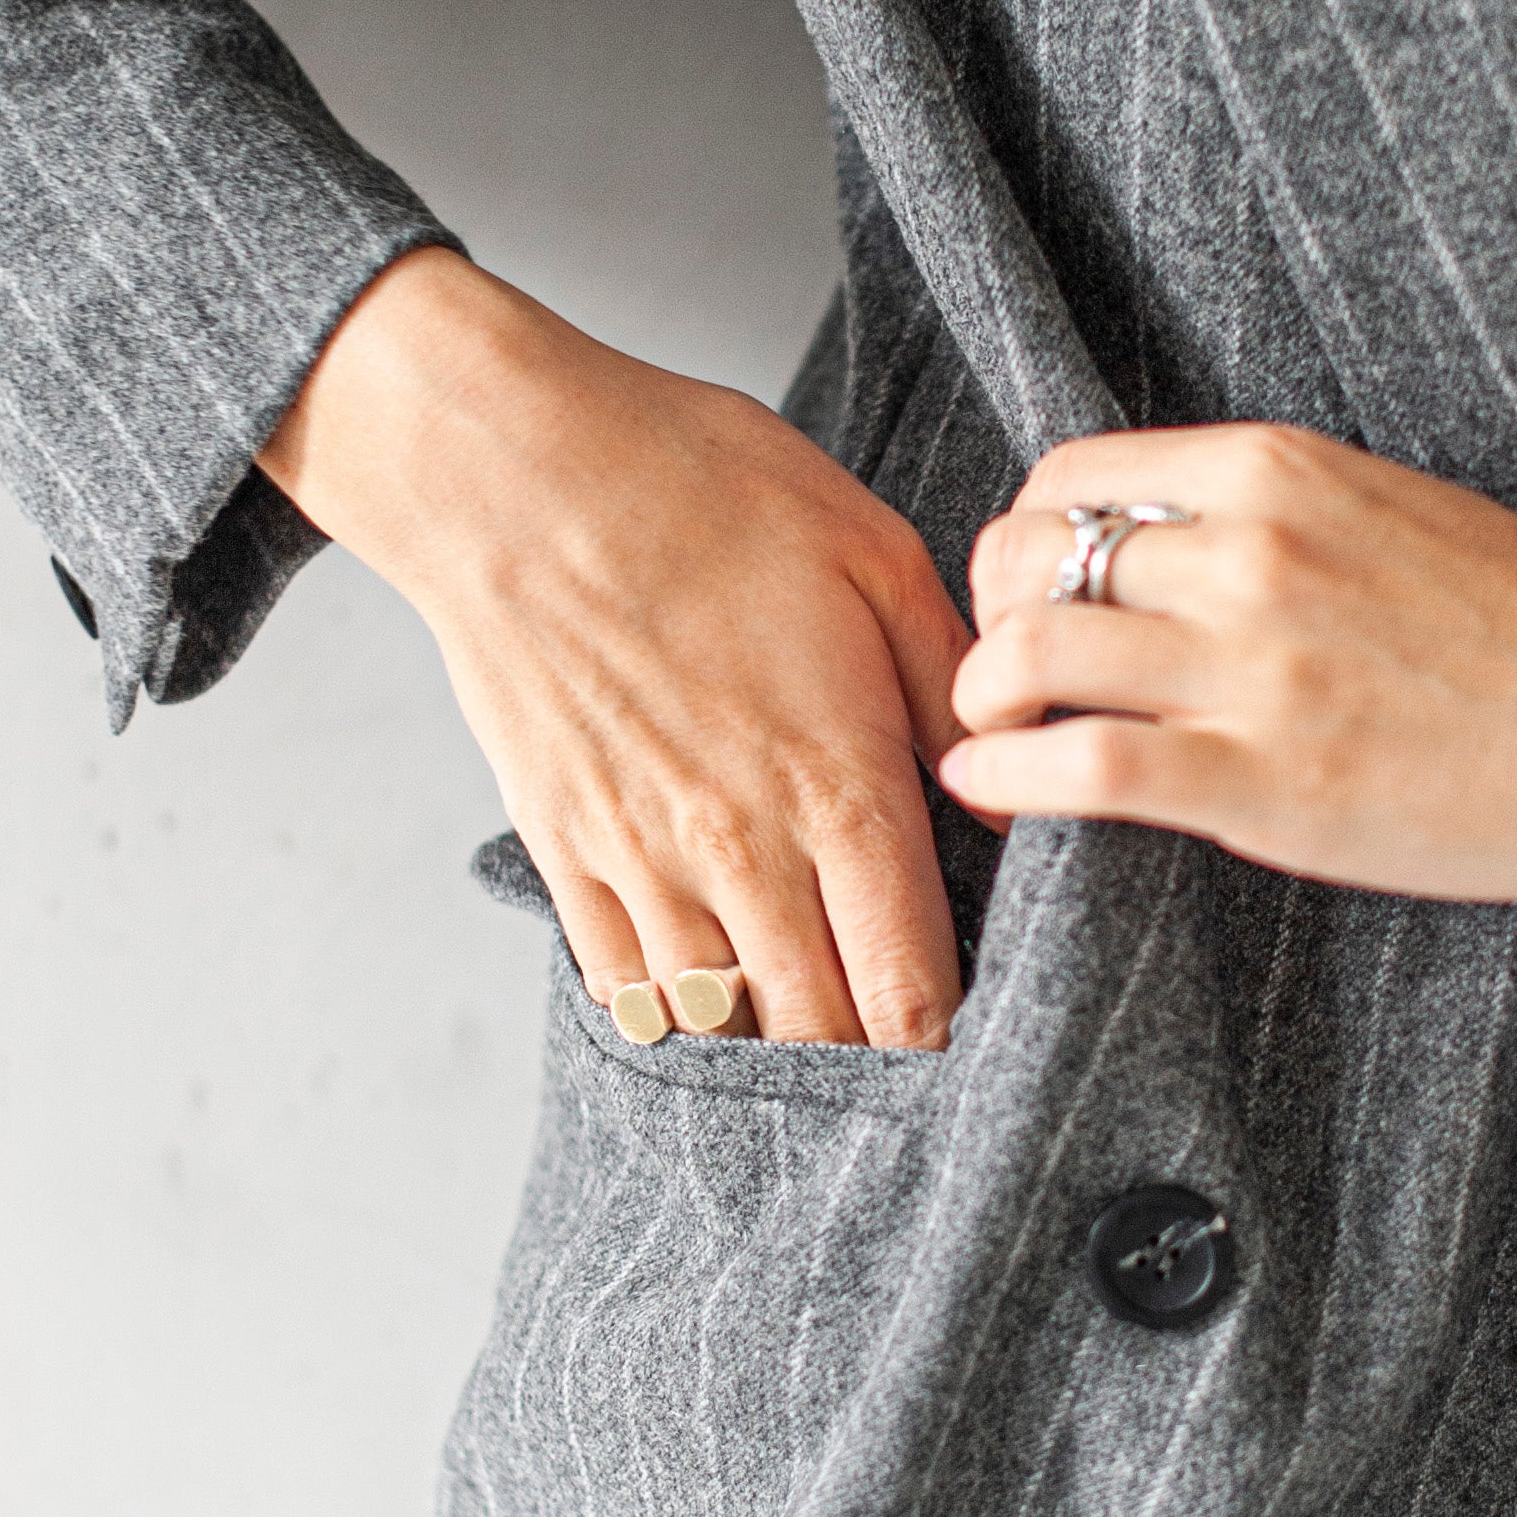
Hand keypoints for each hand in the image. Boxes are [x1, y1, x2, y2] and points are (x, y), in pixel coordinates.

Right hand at [262, 252, 969, 1043]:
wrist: (510, 469)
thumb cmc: (696, 485)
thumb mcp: (873, 552)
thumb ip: (952, 689)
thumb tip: (1006, 792)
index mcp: (838, 786)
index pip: (910, 987)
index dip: (949, 1026)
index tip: (966, 1013)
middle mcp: (740, 852)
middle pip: (824, 1035)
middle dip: (873, 1047)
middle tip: (896, 1014)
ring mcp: (640, 864)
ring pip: (725, 1026)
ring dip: (777, 1031)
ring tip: (810, 998)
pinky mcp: (562, 852)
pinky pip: (625, 989)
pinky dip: (677, 1008)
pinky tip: (711, 975)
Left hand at [944, 424, 1516, 901]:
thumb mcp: (1383, 507)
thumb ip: (1265, 513)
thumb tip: (1149, 544)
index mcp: (1273, 469)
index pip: (1062, 479)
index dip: (1020, 543)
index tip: (1033, 598)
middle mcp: (1248, 550)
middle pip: (1021, 559)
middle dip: (987, 621)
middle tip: (1007, 678)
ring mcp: (1255, 667)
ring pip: (1025, 653)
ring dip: (982, 703)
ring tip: (1000, 740)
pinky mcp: (1266, 784)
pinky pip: (1078, 768)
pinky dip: (1006, 780)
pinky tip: (999, 792)